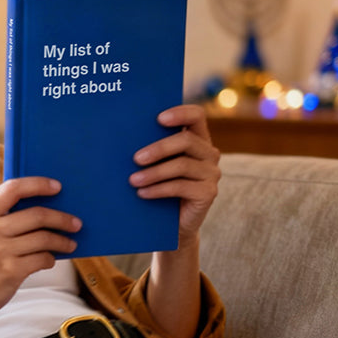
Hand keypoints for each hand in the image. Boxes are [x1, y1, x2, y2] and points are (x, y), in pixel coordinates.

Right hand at [0, 177, 80, 318]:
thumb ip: (1, 219)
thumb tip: (42, 208)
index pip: (12, 188)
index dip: (38, 184)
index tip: (57, 187)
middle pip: (37, 214)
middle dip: (61, 218)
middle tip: (75, 222)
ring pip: (44, 237)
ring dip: (62, 241)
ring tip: (70, 243)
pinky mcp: (11, 271)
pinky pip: (43, 258)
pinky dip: (51, 259)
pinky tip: (50, 259)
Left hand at [129, 104, 220, 241]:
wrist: (171, 224)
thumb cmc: (159, 187)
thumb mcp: (157, 164)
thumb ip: (152, 149)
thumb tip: (126, 137)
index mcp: (197, 138)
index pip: (197, 116)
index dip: (180, 113)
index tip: (159, 118)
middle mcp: (209, 153)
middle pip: (187, 141)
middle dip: (159, 148)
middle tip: (135, 158)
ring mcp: (212, 173)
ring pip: (182, 165)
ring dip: (154, 173)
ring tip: (133, 180)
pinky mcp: (209, 193)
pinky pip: (181, 187)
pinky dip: (158, 189)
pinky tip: (142, 193)